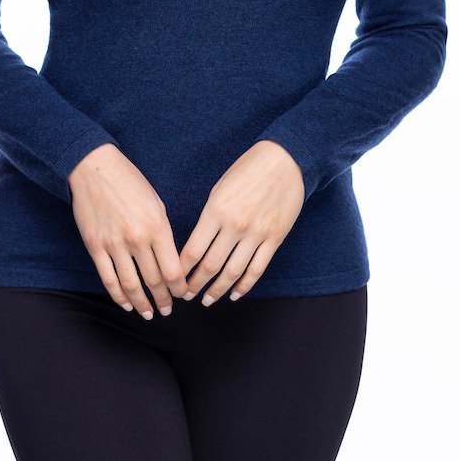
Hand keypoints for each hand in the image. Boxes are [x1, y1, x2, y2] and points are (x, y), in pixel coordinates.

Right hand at [68, 144, 188, 318]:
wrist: (95, 169)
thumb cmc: (130, 182)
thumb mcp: (156, 203)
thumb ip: (163, 232)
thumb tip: (170, 259)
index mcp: (158, 227)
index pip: (173, 270)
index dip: (179, 288)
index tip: (182, 294)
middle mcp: (137, 239)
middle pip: (154, 281)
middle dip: (163, 300)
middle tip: (167, 309)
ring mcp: (114, 245)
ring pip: (131, 286)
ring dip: (142, 304)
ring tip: (148, 313)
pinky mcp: (96, 247)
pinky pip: (108, 279)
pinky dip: (119, 296)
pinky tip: (126, 304)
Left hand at [177, 140, 304, 304]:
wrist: (284, 161)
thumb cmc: (248, 170)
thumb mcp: (219, 188)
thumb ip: (209, 217)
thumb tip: (197, 244)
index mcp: (216, 210)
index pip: (193, 249)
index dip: (182, 269)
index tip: (175, 280)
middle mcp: (235, 225)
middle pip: (211, 265)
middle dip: (196, 284)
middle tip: (186, 296)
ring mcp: (256, 233)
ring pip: (233, 272)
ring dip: (218, 290)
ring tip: (207, 300)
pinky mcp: (274, 238)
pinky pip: (257, 268)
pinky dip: (244, 285)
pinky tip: (235, 294)